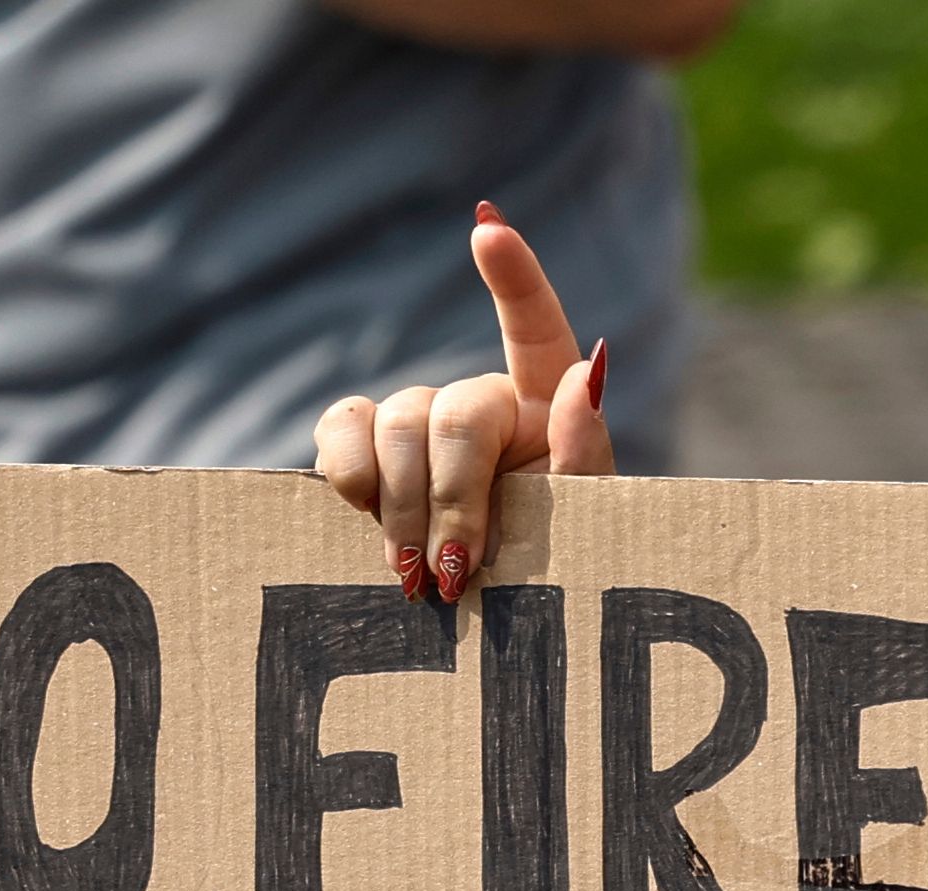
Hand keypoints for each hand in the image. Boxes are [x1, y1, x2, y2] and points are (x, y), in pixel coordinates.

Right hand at [312, 203, 611, 597]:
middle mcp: (479, 402)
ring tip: (415, 572)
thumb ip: (585, 453)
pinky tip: (367, 513)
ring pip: (394, 423)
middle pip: (453, 413)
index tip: (488, 234)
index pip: (535, 329)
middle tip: (454, 572)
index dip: (515, 280)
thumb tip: (587, 373)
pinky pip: (340, 428)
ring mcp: (416, 420)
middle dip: (452, 497)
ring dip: (403, 503)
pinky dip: (350, 475)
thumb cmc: (550, 568)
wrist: (490, 619)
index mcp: (544, 409)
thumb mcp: (582, 523)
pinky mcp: (363, 446)